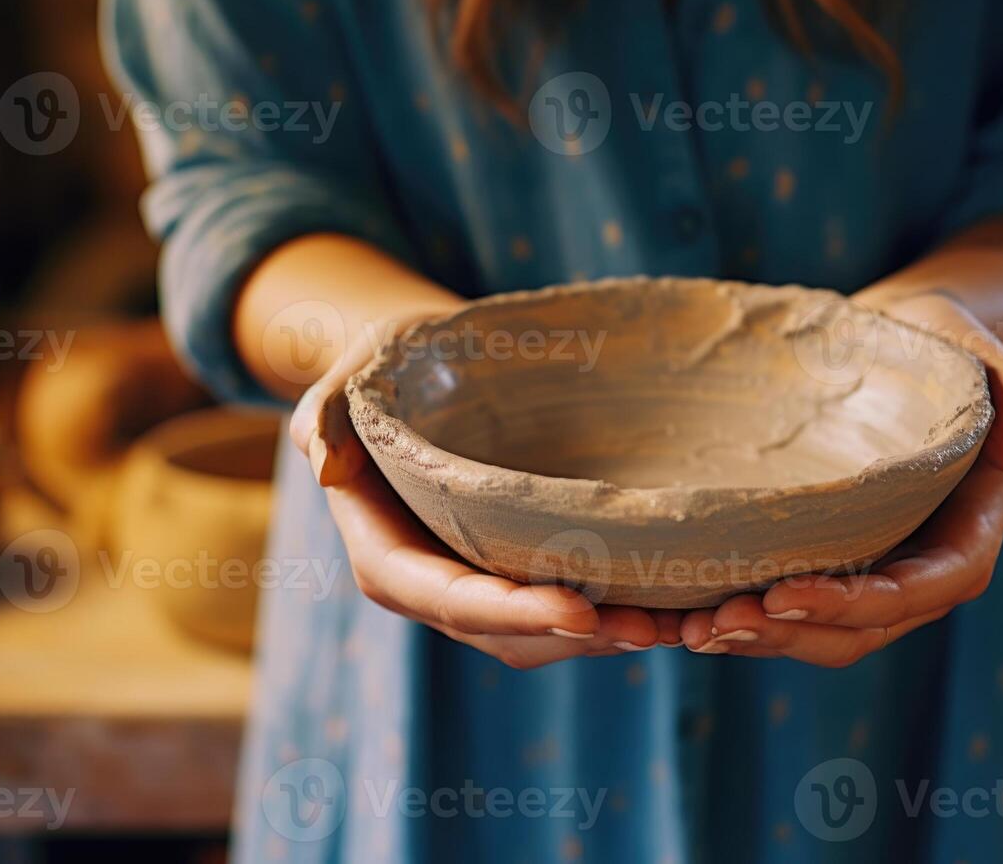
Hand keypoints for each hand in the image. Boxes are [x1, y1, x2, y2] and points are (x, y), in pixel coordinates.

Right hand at [289, 324, 682, 668]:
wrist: (431, 370)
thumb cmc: (393, 364)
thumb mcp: (353, 369)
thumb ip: (325, 413)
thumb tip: (324, 470)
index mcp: (386, 556)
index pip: (447, 598)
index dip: (512, 611)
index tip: (578, 607)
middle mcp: (434, 587)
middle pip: (505, 634)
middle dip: (577, 637)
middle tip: (652, 626)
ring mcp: (482, 588)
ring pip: (543, 638)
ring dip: (608, 638)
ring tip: (678, 624)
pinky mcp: (523, 575)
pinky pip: (568, 614)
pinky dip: (617, 616)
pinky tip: (676, 605)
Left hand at [677, 291, 1002, 664]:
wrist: (898, 349)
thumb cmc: (939, 347)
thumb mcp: (978, 348)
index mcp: (966, 538)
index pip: (918, 591)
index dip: (855, 603)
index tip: (786, 592)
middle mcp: (917, 573)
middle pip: (859, 631)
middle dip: (789, 633)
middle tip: (718, 621)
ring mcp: (868, 579)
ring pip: (816, 634)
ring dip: (754, 639)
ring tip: (688, 629)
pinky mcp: (825, 569)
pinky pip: (784, 610)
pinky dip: (736, 620)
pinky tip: (677, 617)